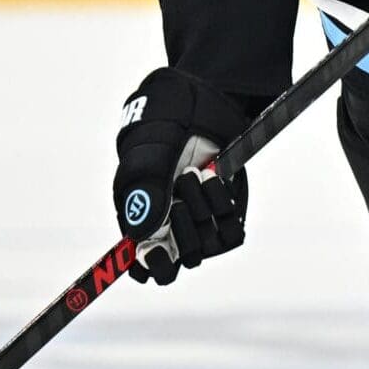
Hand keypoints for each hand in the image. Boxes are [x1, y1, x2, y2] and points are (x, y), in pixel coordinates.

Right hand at [114, 68, 249, 284]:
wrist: (203, 103)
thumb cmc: (164, 125)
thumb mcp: (150, 153)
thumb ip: (145, 194)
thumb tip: (142, 239)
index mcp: (137, 218)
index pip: (143, 265)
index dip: (152, 266)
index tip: (160, 251)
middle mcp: (167, 227)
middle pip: (178, 257)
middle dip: (183, 221)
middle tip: (181, 181)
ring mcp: (197, 222)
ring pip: (205, 246)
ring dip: (203, 208)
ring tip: (198, 173)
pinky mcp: (223, 215)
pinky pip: (231, 233)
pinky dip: (224, 207)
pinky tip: (215, 179)